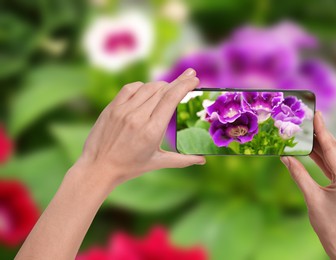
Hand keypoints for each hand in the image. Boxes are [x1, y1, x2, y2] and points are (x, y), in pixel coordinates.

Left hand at [74, 68, 205, 185]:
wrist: (98, 167)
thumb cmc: (129, 167)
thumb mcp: (157, 162)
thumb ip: (182, 160)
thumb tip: (203, 161)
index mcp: (152, 130)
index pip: (171, 98)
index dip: (184, 85)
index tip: (194, 78)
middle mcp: (137, 117)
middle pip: (162, 90)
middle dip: (178, 82)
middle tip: (189, 76)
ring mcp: (123, 110)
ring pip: (147, 87)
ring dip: (161, 85)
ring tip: (169, 87)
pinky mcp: (112, 108)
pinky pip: (130, 88)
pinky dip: (142, 86)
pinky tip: (148, 90)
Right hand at [281, 111, 335, 259]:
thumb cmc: (328, 225)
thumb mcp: (311, 198)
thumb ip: (298, 174)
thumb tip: (285, 156)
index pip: (332, 149)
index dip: (322, 130)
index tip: (316, 114)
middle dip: (322, 134)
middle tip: (309, 119)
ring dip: (322, 145)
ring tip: (307, 132)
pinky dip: (324, 158)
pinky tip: (312, 151)